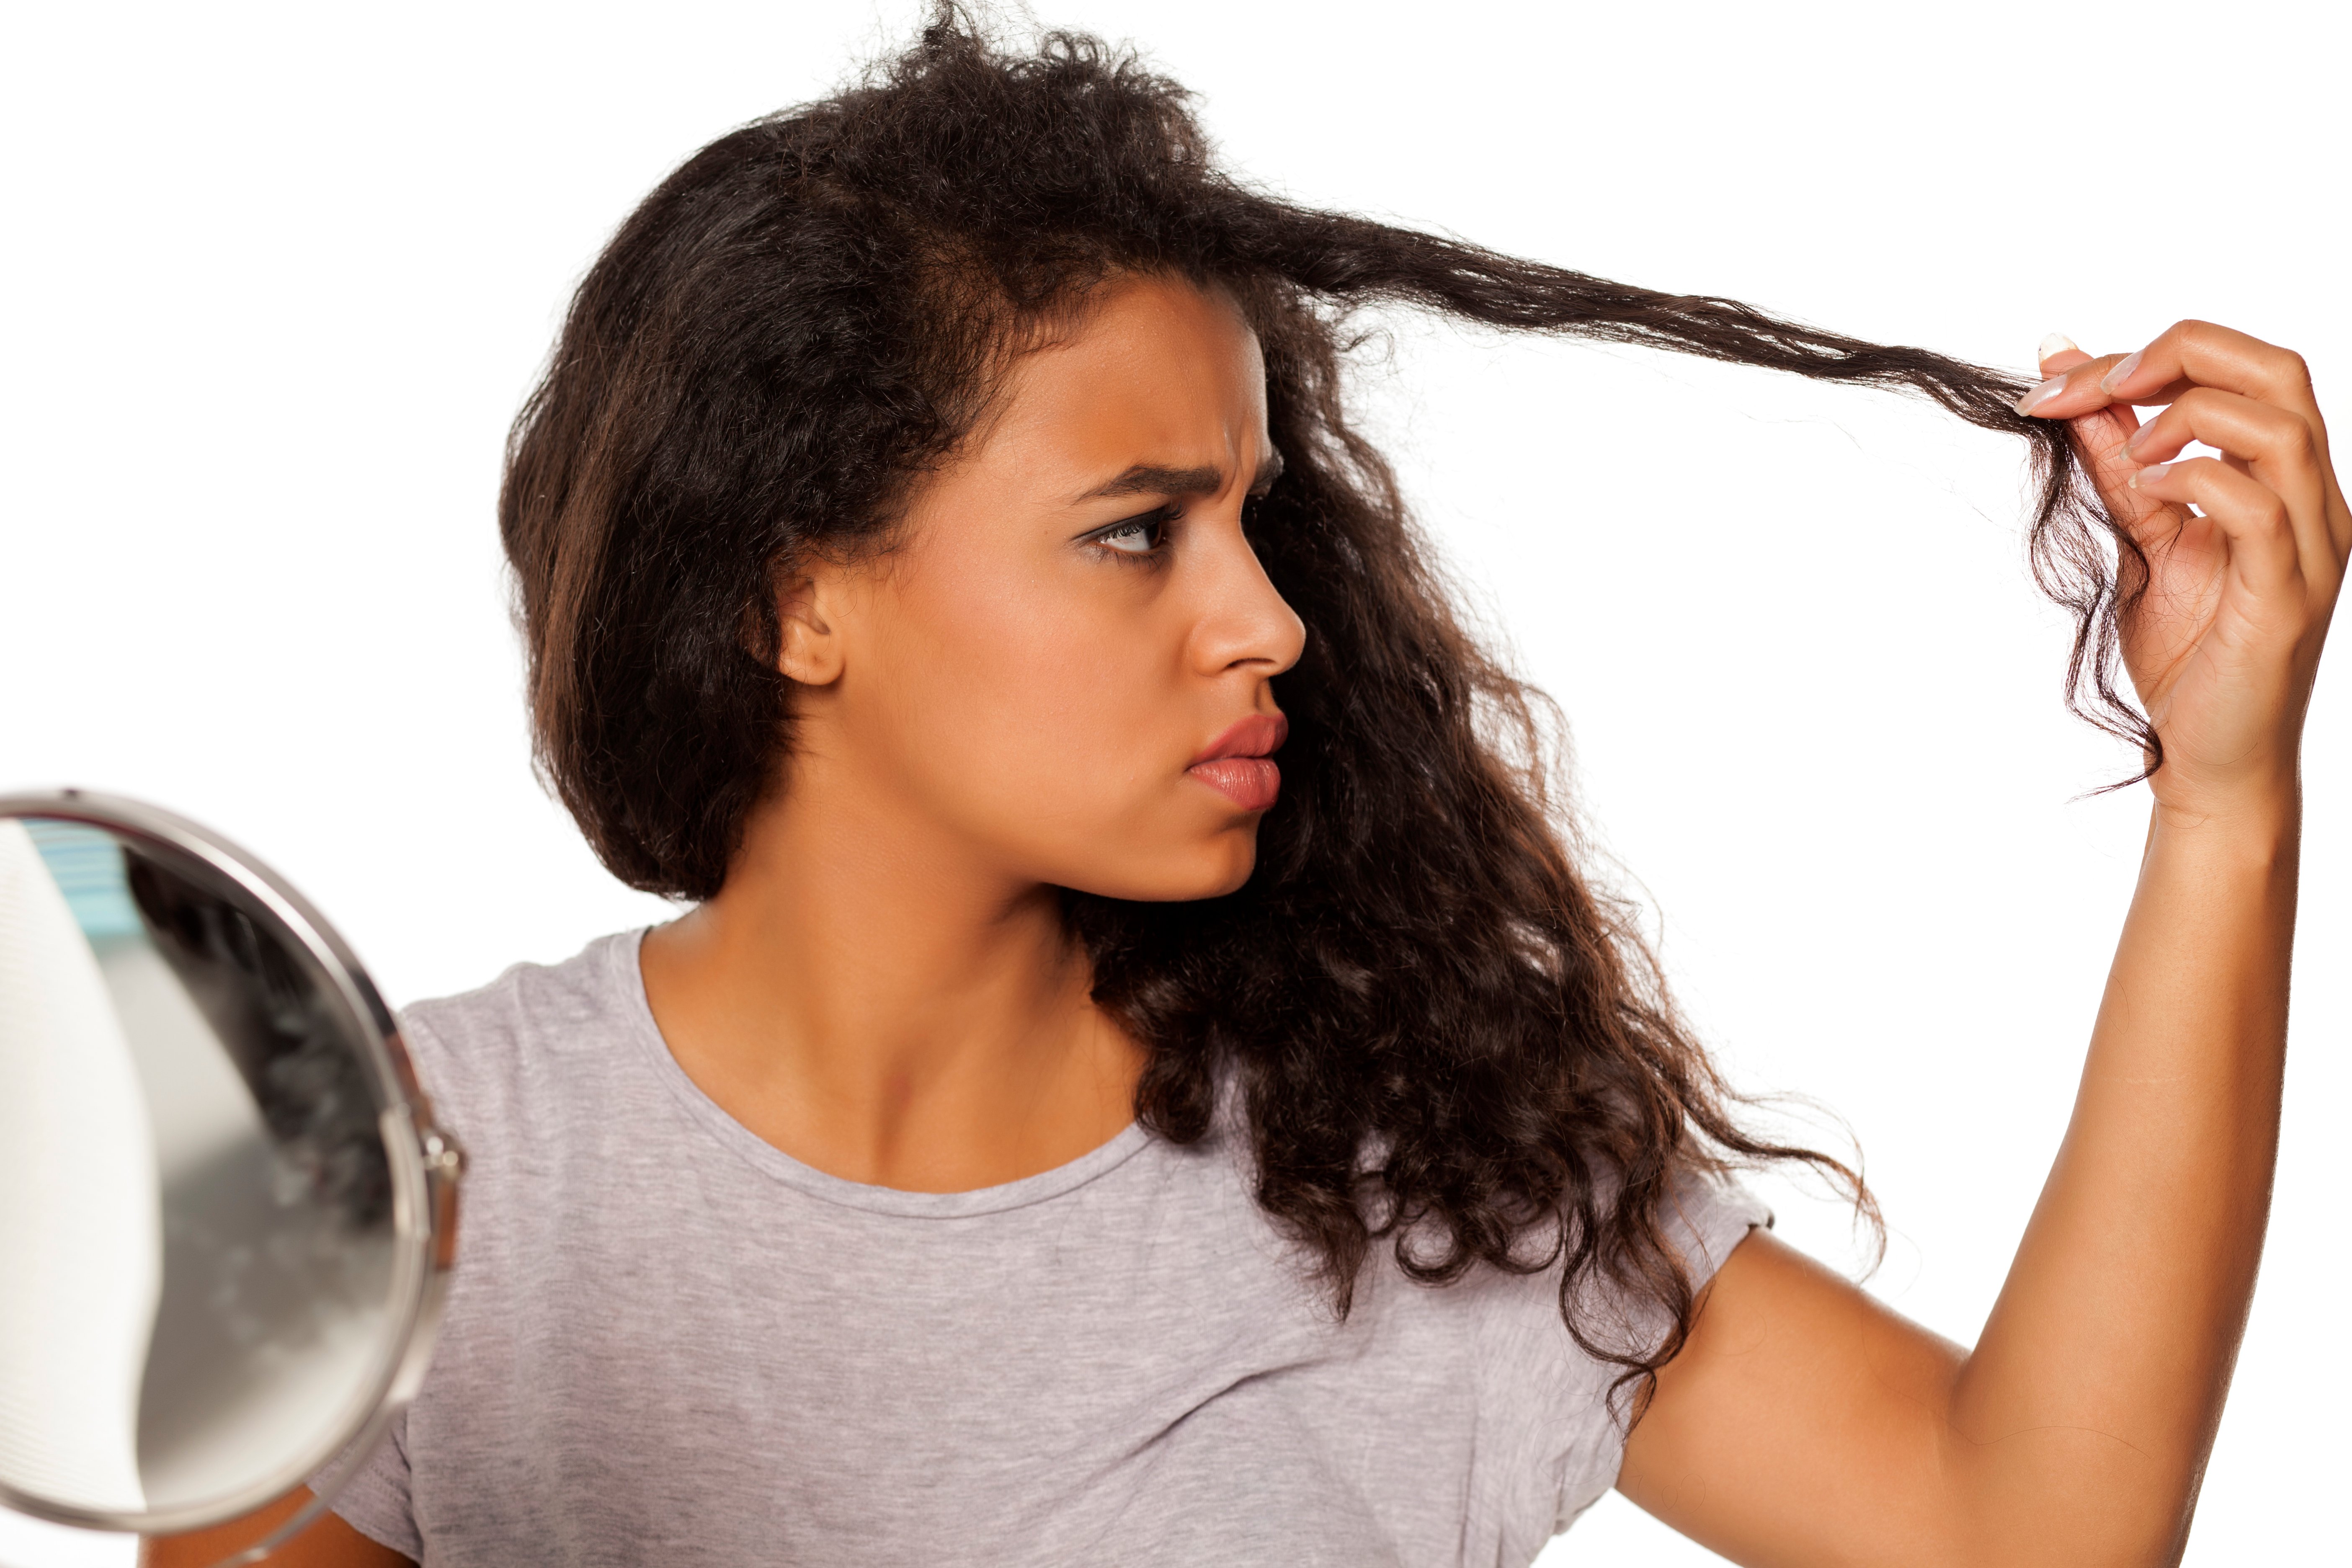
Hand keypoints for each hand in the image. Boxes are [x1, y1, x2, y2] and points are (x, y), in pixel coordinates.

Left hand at [2018, 322, 2344, 816]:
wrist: (2207, 760)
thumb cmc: (2185, 656)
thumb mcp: (2141, 536)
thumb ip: (2116, 461)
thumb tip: (2066, 383)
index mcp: (2284, 481)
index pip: (2242, 369)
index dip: (2150, 353)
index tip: (2057, 374)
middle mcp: (2313, 502)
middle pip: (2277, 370)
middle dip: (2175, 354)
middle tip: (2090, 384)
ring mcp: (2309, 547)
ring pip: (2281, 425)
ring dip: (2186, 413)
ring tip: (2127, 448)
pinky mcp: (2285, 595)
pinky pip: (2257, 508)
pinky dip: (2194, 479)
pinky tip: (2147, 491)